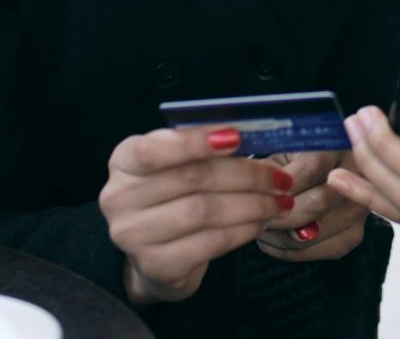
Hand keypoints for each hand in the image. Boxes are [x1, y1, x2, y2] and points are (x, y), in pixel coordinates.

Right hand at [99, 127, 295, 302]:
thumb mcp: (176, 166)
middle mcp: (120, 198)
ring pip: (205, 211)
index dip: (195, 142)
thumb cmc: (172, 199)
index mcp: (124, 161)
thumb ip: (202, 147)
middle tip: (279, 177)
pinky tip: (260, 222)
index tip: (236, 137)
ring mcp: (134, 236)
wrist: (155, 257)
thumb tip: (247, 134)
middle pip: (192, 178)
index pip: (153, 149)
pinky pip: (210, 243)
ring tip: (278, 201)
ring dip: (252, 204)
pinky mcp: (156, 265)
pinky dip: (243, 230)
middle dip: (246, 175)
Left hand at [255, 150, 369, 262]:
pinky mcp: (355, 233)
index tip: (258, 195)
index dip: (282, 187)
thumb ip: (270, 168)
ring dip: (281, 236)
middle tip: (256, 216)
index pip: (311, 169)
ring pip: (315, 232)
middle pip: (316, 204)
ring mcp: (359, 207)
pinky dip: (292, 250)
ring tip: (264, 227)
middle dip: (278, 215)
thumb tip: (254, 188)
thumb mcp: (281, 152)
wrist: (323, 173)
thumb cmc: (294, 161)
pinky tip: (276, 240)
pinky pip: (319, 250)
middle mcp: (357, 176)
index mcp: (336, 146)